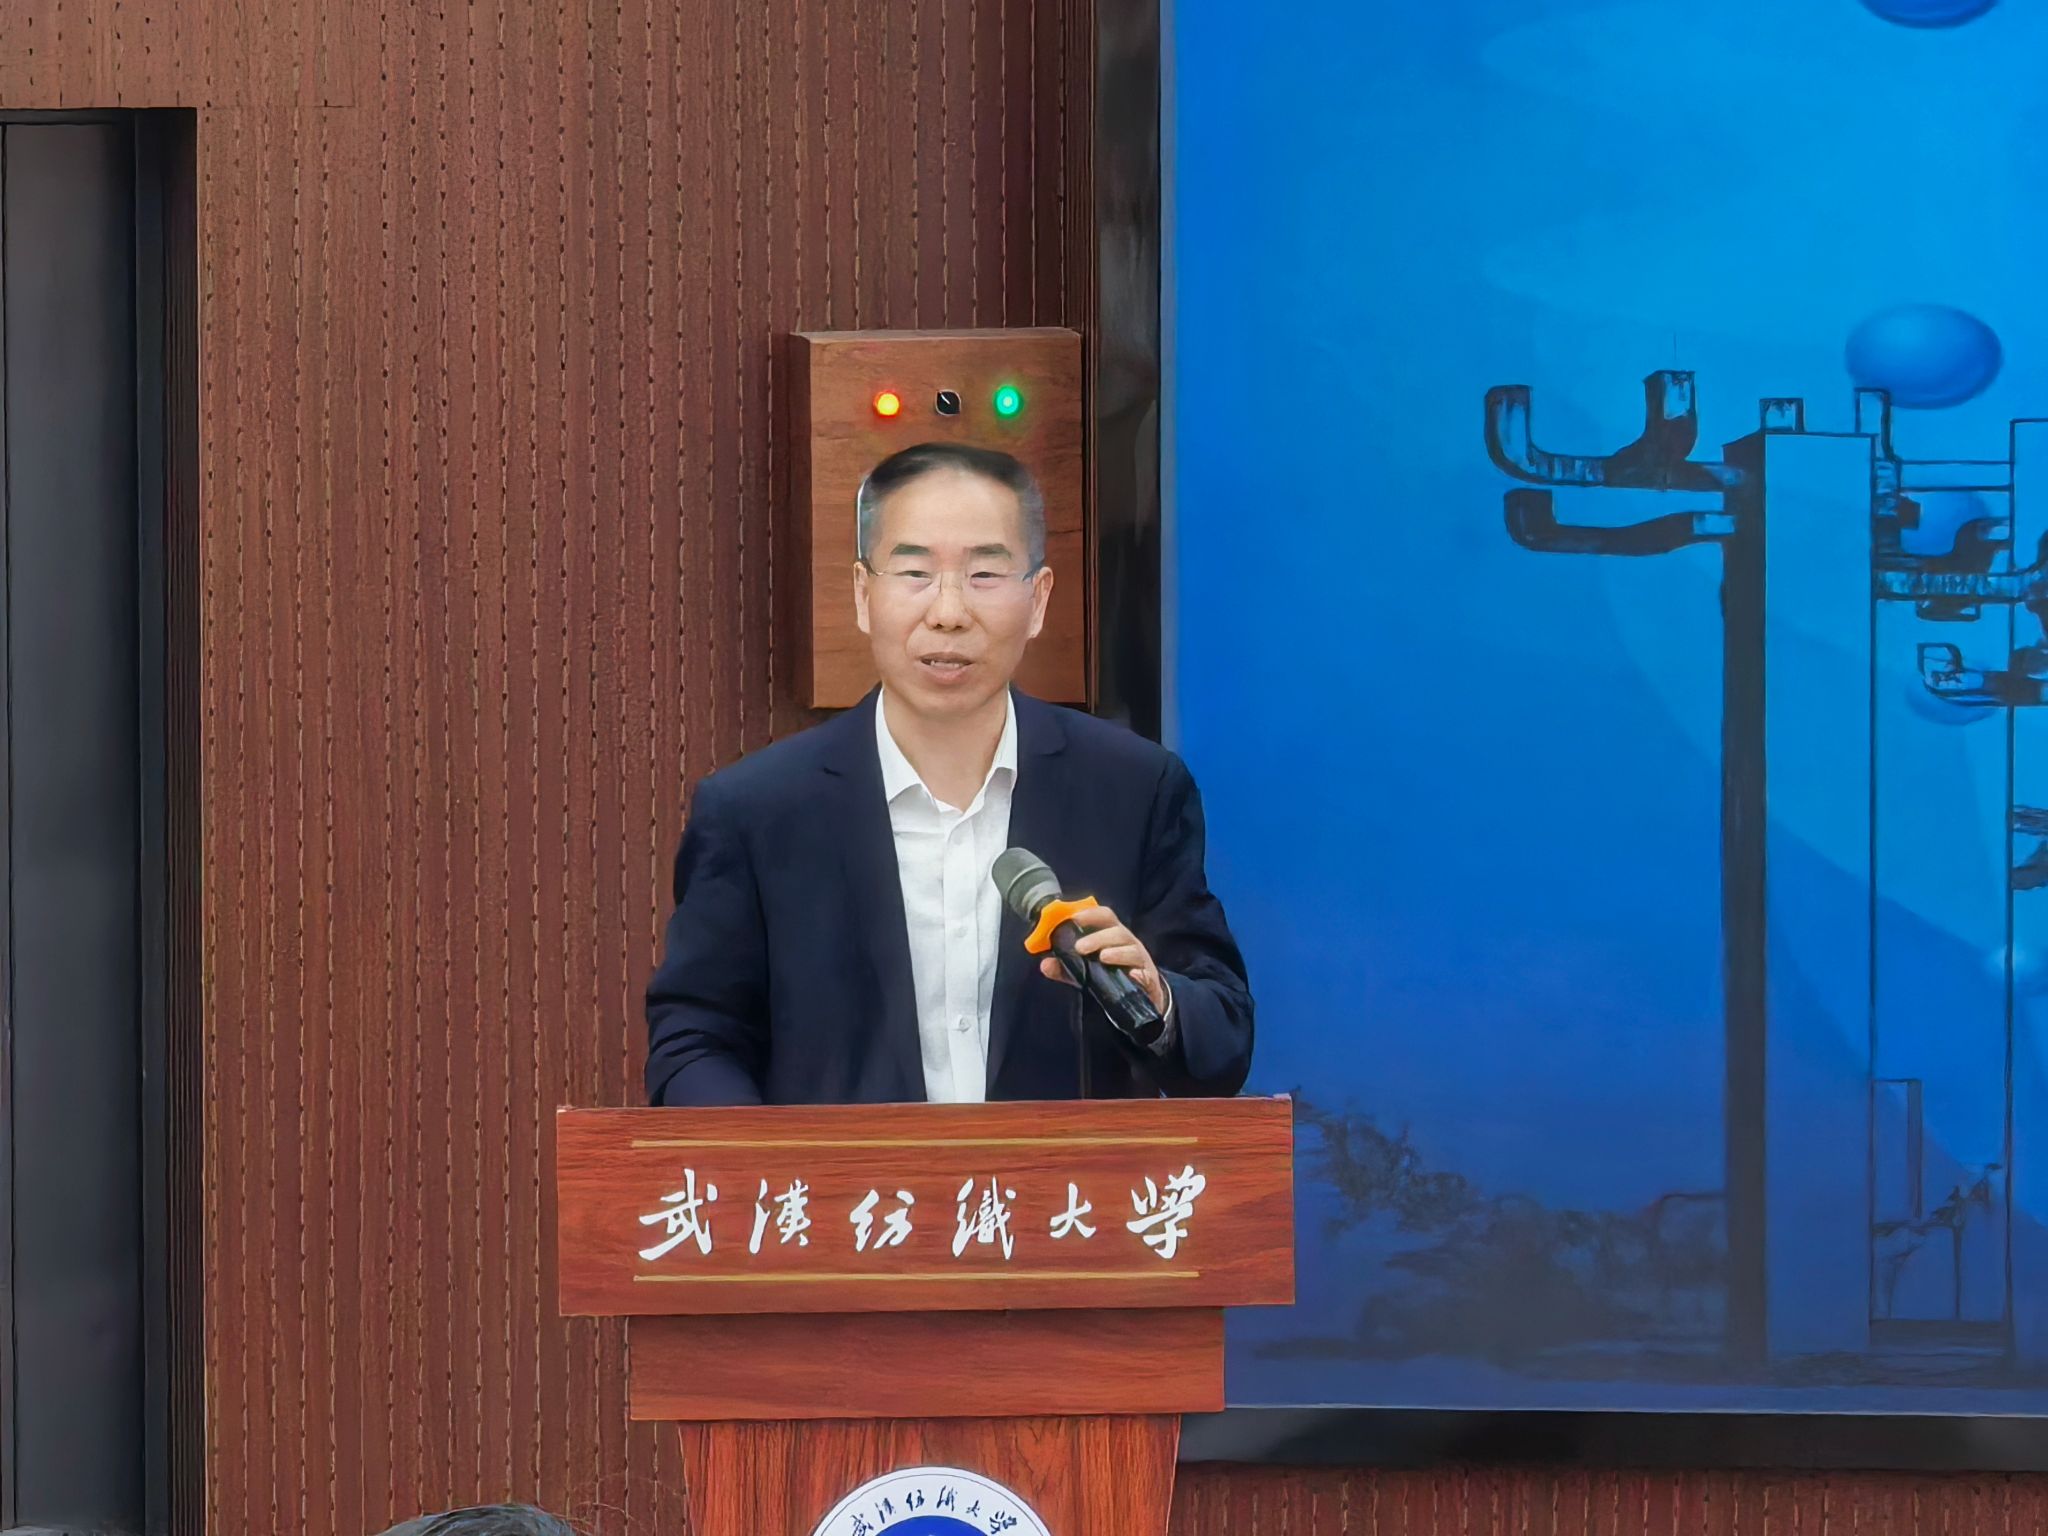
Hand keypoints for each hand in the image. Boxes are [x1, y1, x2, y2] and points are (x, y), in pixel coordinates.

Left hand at [1038, 905, 1169, 1012]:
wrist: (1141, 996)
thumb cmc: (1113, 974)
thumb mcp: (1087, 971)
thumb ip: (1066, 968)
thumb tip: (1045, 964)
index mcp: (1113, 936)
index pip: (1105, 917)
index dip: (1090, 914)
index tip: (1074, 918)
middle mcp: (1128, 944)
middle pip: (1118, 932)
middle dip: (1099, 937)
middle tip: (1080, 947)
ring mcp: (1140, 961)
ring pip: (1132, 951)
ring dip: (1118, 952)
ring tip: (1102, 958)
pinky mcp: (1148, 980)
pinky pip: (1146, 975)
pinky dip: (1140, 974)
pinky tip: (1133, 975)